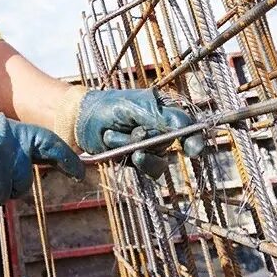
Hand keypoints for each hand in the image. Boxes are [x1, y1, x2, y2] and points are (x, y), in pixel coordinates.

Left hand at [76, 89, 203, 177]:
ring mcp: (151, 146)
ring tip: (112, 136)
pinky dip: (132, 161)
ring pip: (159, 160)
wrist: (81, 121)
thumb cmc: (107, 107)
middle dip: (148, 140)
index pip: (187, 125)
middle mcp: (161, 129)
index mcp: (163, 110)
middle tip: (130, 130)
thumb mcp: (132, 107)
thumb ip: (158, 116)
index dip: (194, 138)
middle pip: (171, 143)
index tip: (193, 149)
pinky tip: (113, 146)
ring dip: (133, 149)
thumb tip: (184, 126)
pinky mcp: (140, 160)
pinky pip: (149, 170)